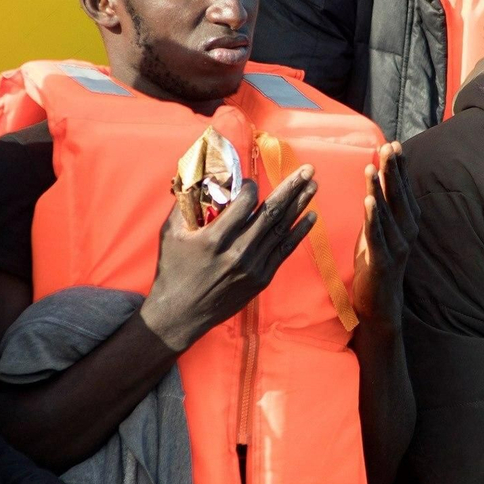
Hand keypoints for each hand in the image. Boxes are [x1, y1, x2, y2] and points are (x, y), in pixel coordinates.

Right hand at [141, 169, 317, 351]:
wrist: (181, 314)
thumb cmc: (172, 270)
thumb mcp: (171, 233)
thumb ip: (185, 204)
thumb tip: (197, 176)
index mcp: (214, 238)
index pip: (244, 202)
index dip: (251, 186)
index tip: (251, 181)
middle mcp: (237, 252)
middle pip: (270, 213)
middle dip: (291, 188)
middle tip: (308, 169)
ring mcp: (253, 267)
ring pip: (281, 229)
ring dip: (300, 205)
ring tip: (313, 184)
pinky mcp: (261, 278)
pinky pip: (284, 250)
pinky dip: (299, 232)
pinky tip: (311, 216)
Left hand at [351, 143, 418, 331]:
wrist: (379, 303)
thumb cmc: (376, 262)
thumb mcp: (378, 230)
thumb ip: (380, 206)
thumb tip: (376, 177)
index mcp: (408, 222)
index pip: (404, 189)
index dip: (400, 167)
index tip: (394, 144)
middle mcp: (407, 231)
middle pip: (399, 196)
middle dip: (392, 170)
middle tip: (388, 146)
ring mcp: (397, 247)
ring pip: (387, 213)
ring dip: (379, 189)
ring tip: (373, 168)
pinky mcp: (382, 261)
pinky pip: (377, 236)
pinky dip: (373, 218)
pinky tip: (369, 201)